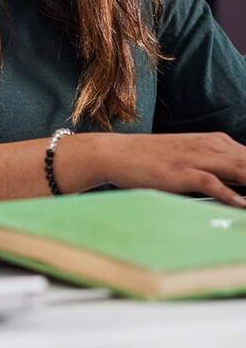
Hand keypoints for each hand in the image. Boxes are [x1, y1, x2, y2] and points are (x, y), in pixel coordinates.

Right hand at [68, 132, 245, 207]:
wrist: (114, 153)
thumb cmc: (151, 159)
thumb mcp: (188, 156)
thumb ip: (216, 165)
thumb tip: (238, 183)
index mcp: (214, 142)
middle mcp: (208, 146)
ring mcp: (194, 158)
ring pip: (240, 169)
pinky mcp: (179, 172)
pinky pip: (211, 182)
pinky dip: (230, 194)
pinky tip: (242, 205)